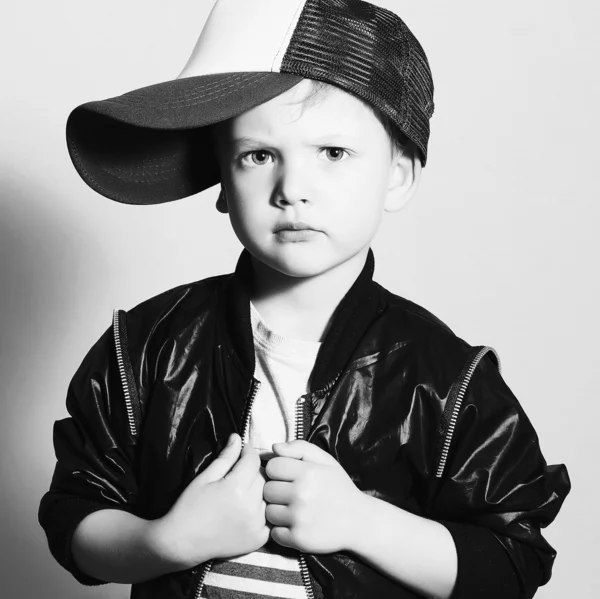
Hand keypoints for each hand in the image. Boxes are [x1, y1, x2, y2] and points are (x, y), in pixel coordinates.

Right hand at [149, 434, 268, 567]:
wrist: (182, 543)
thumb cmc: (190, 507)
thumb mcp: (205, 477)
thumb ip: (225, 457)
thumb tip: (237, 437)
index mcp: (236, 487)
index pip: (253, 460)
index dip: (248, 452)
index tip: (242, 451)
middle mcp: (251, 506)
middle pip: (263, 477)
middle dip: (255, 470)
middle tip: (241, 472)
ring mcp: (257, 524)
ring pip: (269, 495)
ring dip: (261, 490)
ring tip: (245, 491)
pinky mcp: (259, 539)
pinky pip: (270, 516)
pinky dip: (263, 510)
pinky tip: (249, 510)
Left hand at [263, 440, 364, 553]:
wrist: (359, 520)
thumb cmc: (338, 486)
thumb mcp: (324, 460)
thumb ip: (299, 447)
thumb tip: (274, 447)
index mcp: (307, 472)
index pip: (271, 466)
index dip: (278, 470)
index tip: (289, 476)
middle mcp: (301, 494)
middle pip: (267, 490)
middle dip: (276, 491)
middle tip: (291, 494)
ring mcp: (299, 518)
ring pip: (268, 512)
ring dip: (278, 511)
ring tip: (294, 509)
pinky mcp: (299, 539)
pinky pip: (274, 533)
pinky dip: (282, 531)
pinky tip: (295, 525)